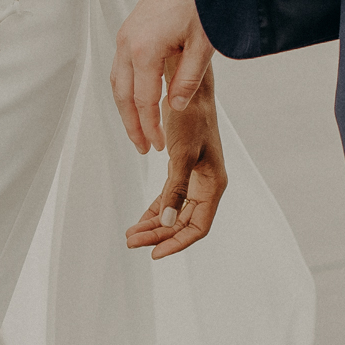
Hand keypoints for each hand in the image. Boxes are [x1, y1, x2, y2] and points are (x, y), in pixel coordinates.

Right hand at [112, 0, 214, 153]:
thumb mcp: (202, 44)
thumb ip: (188, 80)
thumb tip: (175, 108)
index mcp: (144, 50)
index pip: (143, 101)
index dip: (150, 126)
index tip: (158, 145)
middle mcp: (128, 44)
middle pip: (123, 96)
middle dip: (132, 124)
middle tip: (143, 146)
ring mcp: (125, 36)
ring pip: (117, 82)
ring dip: (126, 108)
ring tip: (138, 128)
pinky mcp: (129, 31)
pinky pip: (120, 67)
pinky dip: (125, 89)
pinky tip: (137, 99)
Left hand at [124, 79, 226, 257]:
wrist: (189, 91)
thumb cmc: (192, 118)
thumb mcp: (183, 154)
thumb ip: (175, 189)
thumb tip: (167, 221)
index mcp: (213, 185)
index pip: (197, 227)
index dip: (177, 243)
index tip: (155, 254)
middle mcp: (207, 186)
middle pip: (182, 223)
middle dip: (158, 235)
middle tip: (132, 242)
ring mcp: (196, 180)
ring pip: (174, 213)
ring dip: (154, 226)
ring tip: (131, 235)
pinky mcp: (184, 172)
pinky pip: (169, 199)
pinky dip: (155, 210)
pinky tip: (141, 220)